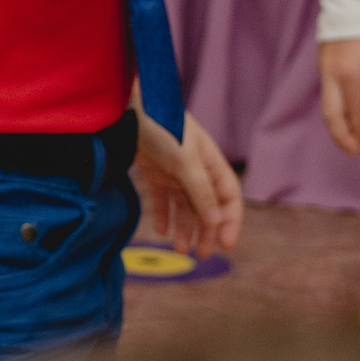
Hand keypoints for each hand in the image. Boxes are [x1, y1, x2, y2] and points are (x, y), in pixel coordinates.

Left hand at [132, 108, 241, 258]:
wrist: (129, 105)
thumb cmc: (163, 126)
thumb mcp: (185, 159)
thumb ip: (200, 191)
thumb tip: (215, 222)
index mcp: (211, 164)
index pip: (229, 199)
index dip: (230, 222)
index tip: (226, 245)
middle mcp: (196, 170)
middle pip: (207, 207)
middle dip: (206, 231)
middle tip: (200, 255)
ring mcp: (175, 172)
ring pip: (184, 206)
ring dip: (184, 228)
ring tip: (180, 249)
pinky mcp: (154, 172)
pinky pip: (162, 199)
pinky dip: (163, 215)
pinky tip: (160, 230)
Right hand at [318, 37, 359, 155]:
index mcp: (351, 75)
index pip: (354, 112)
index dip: (358, 131)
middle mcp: (332, 75)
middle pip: (331, 113)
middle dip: (339, 135)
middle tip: (350, 151)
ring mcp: (324, 68)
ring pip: (327, 102)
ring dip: (337, 122)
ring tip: (348, 135)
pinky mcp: (323, 62)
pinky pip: (327, 91)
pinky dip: (335, 106)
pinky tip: (347, 111)